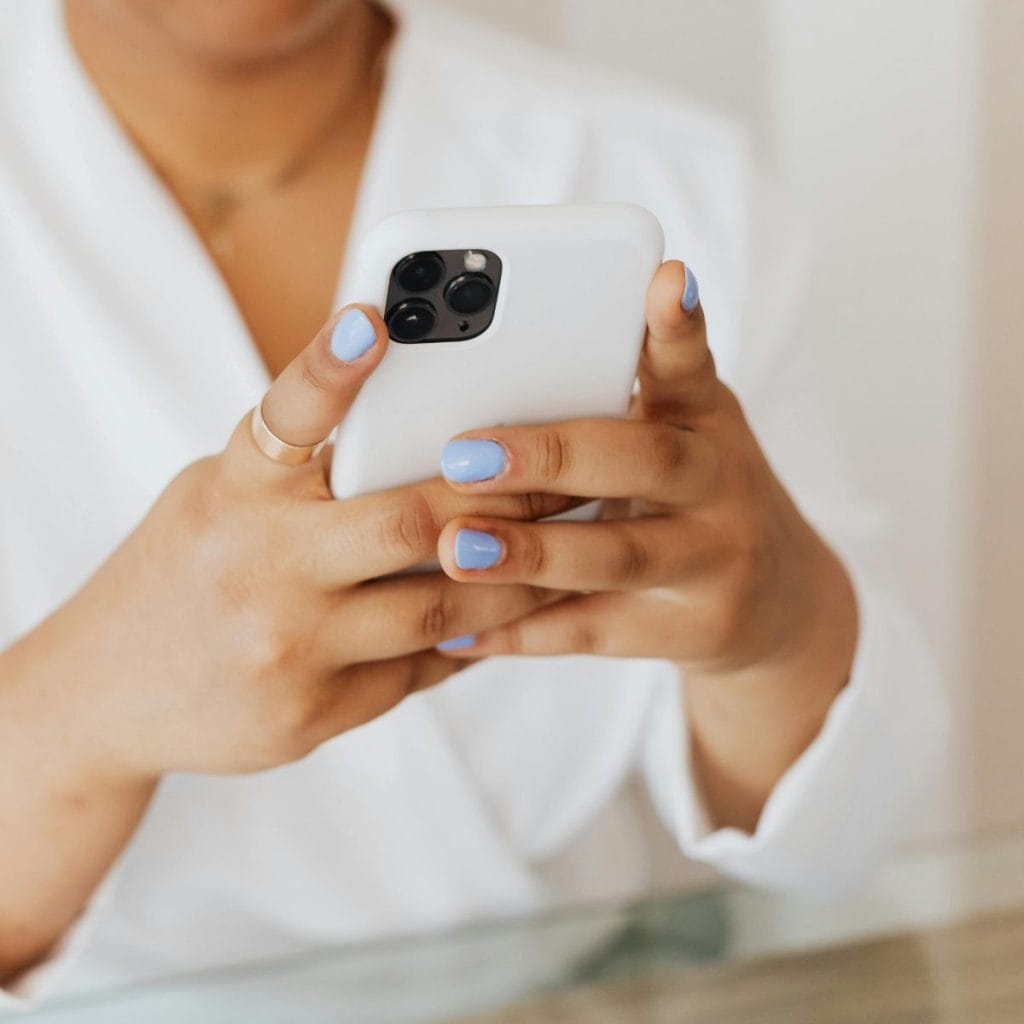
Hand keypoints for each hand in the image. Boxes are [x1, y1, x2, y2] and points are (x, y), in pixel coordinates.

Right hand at [13, 305, 563, 781]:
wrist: (109, 693)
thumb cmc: (184, 570)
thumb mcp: (223, 497)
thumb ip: (304, 472)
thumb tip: (420, 434)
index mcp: (234, 493)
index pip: (286, 416)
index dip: (331, 364)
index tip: (377, 316)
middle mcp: (261, 567)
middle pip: (410, 522)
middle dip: (505, 497)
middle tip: (568, 473)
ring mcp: (290, 649)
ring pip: (441, 607)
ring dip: (518, 577)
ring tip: (568, 549)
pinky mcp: (314, 713)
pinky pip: (422, 668)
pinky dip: (475, 636)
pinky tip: (512, 614)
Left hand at [432, 261, 857, 826]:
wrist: (774, 601)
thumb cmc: (695, 493)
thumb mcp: (681, 432)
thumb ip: (618, 396)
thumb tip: (492, 367)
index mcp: (706, 419)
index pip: (690, 363)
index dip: (677, 325)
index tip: (664, 278)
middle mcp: (719, 483)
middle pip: (641, 461)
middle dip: (551, 456)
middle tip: (464, 455)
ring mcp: (714, 562)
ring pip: (616, 555)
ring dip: (531, 554)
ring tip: (454, 549)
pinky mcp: (692, 630)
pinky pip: (595, 632)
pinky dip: (522, 633)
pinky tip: (459, 631)